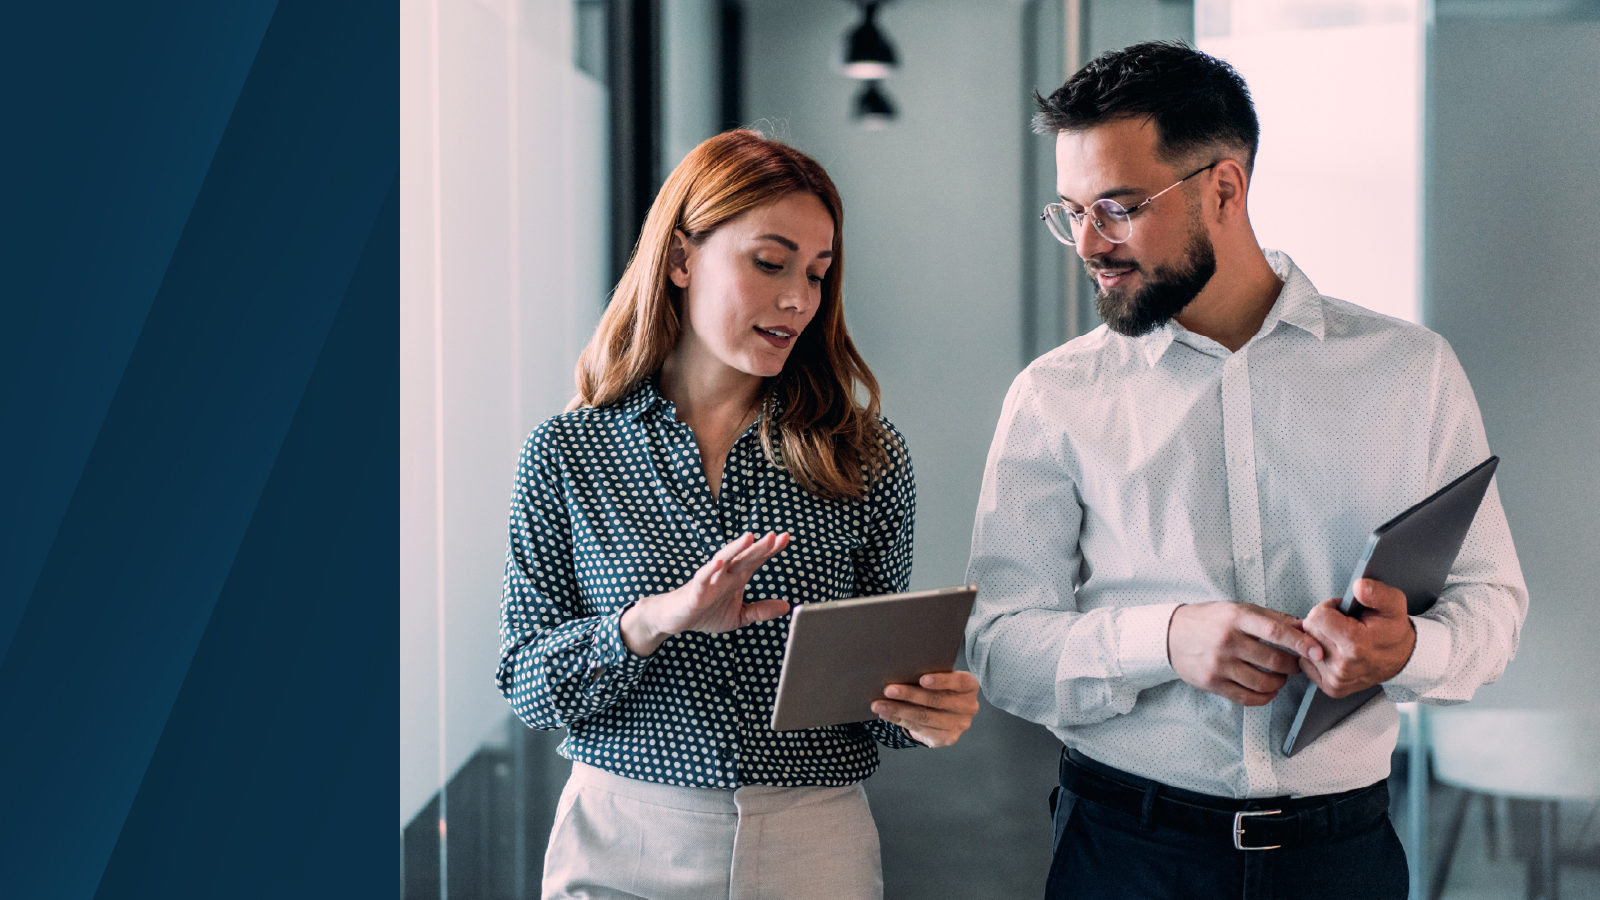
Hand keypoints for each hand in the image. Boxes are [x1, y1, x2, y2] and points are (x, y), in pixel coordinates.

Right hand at [619, 532, 792, 656]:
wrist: (676, 619)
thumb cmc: (706, 613)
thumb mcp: (739, 615)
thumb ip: (761, 610)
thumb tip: (787, 606)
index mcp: (737, 577)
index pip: (756, 560)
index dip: (771, 550)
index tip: (786, 538)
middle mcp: (725, 574)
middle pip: (745, 557)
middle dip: (759, 547)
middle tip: (775, 535)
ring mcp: (710, 579)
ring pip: (724, 560)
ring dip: (736, 548)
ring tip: (749, 537)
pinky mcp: (695, 590)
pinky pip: (703, 577)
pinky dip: (710, 569)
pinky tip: (719, 561)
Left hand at [871, 671, 980, 747]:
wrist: (947, 713)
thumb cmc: (940, 688)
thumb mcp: (940, 679)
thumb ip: (927, 677)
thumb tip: (897, 672)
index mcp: (970, 686)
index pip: (958, 682)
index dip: (941, 681)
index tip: (921, 679)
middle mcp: (968, 707)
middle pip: (936, 701)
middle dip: (909, 695)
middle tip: (888, 690)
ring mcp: (959, 725)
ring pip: (925, 717)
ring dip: (899, 710)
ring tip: (880, 705)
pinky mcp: (947, 738)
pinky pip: (920, 729)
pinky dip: (900, 720)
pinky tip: (887, 714)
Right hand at [1168, 601, 1325, 705]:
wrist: (1171, 634)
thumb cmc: (1209, 619)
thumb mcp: (1238, 609)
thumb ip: (1272, 618)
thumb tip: (1304, 627)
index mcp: (1236, 618)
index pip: (1275, 632)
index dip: (1300, 643)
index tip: (1317, 651)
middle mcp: (1228, 641)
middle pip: (1273, 661)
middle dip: (1293, 666)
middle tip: (1297, 665)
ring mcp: (1219, 664)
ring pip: (1263, 682)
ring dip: (1280, 683)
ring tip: (1280, 677)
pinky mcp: (1213, 683)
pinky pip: (1247, 697)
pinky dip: (1264, 697)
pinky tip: (1268, 690)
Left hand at [1299, 579, 1416, 697]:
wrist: (1402, 658)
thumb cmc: (1393, 628)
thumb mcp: (1393, 603)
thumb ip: (1376, 591)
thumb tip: (1358, 586)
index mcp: (1354, 644)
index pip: (1316, 617)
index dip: (1328, 608)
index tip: (1342, 612)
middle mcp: (1343, 666)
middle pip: (1309, 631)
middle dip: (1322, 623)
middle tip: (1343, 624)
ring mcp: (1337, 680)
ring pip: (1306, 648)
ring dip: (1319, 639)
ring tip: (1341, 638)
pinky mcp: (1332, 688)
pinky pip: (1306, 663)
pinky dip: (1316, 655)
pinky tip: (1335, 652)